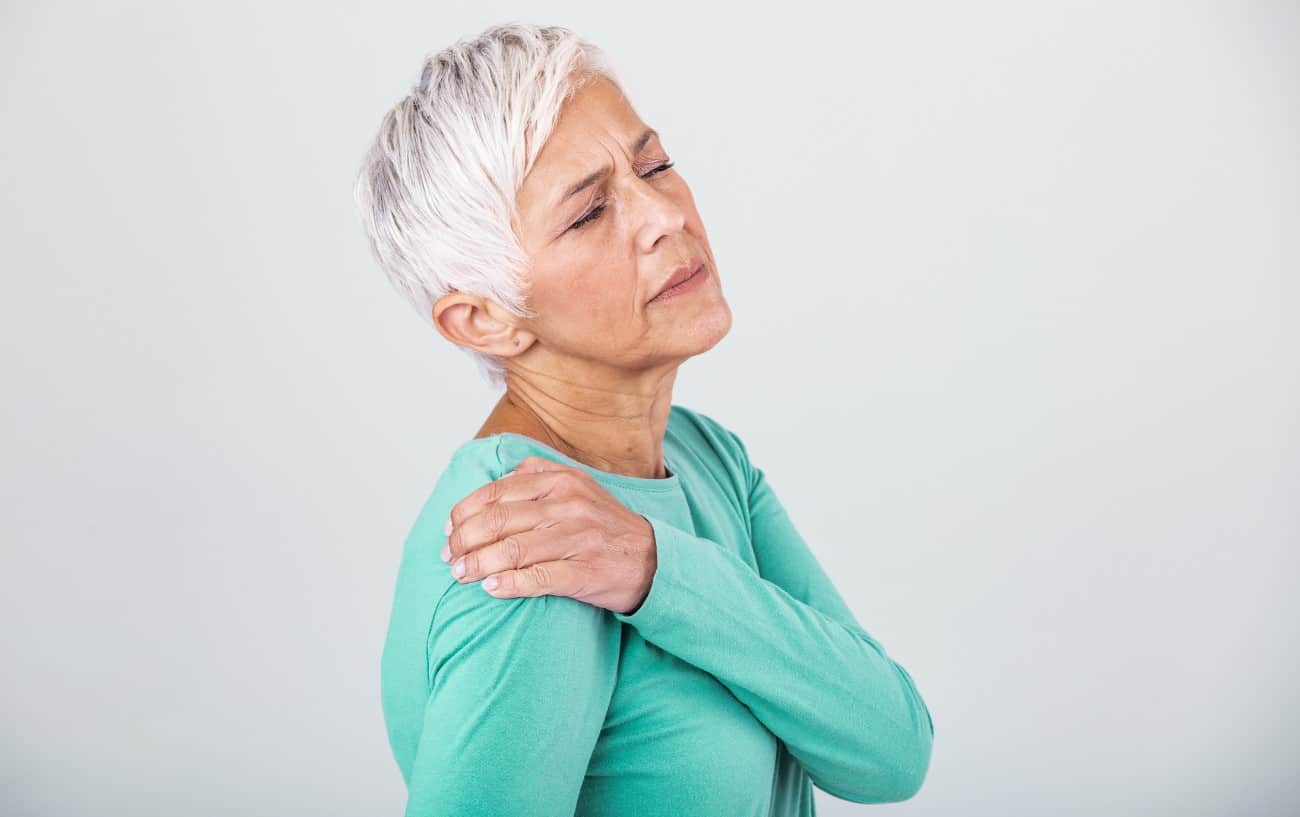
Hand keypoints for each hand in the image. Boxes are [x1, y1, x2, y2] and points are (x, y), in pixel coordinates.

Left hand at [440, 455, 657, 614]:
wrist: (653, 560)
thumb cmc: (605, 526)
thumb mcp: (578, 487)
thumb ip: (538, 477)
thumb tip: (493, 482)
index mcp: (561, 480)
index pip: (497, 492)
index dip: (464, 511)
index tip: (449, 529)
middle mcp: (568, 505)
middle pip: (498, 521)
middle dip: (464, 541)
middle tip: (449, 558)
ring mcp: (577, 539)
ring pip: (512, 550)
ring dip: (477, 565)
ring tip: (461, 575)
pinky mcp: (584, 571)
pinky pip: (538, 578)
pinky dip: (509, 584)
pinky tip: (491, 589)